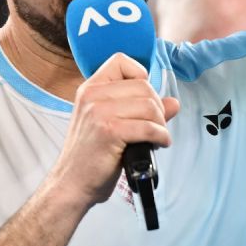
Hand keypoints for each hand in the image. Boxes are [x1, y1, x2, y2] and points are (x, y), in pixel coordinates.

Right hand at [51, 53, 180, 207]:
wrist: (72, 184)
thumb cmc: (91, 156)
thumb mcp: (112, 124)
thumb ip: (141, 110)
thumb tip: (173, 102)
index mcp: (90, 88)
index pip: (121, 61)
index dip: (141, 76)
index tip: (144, 98)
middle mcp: (92, 95)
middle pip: (144, 86)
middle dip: (158, 108)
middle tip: (156, 126)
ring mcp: (99, 112)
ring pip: (150, 106)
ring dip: (161, 125)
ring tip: (156, 137)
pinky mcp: (109, 131)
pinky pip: (149, 127)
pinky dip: (161, 137)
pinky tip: (159, 144)